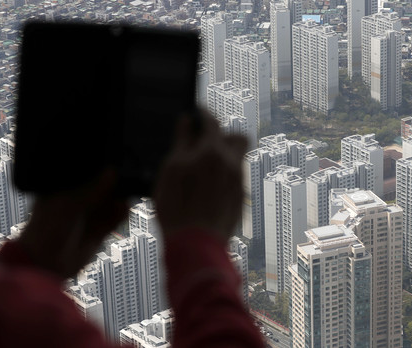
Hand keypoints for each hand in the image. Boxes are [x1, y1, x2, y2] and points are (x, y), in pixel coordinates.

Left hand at [17, 170, 127, 278]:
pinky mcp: (99, 229)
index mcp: (66, 187)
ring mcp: (90, 214)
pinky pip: (115, 218)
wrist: (45, 264)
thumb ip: (91, 190)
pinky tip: (124, 209)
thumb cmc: (47, 229)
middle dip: (115, 184)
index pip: (89, 173)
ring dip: (120, 199)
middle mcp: (79, 199)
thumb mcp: (69, 205)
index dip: (102, 168)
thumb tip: (112, 172)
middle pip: (104, 186)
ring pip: (112, 202)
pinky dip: (121, 214)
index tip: (115, 164)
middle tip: (126, 180)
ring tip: (123, 199)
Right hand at [153, 114, 246, 243]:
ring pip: (237, 159)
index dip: (204, 114)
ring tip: (203, 168)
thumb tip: (187, 122)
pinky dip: (223, 176)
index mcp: (213, 152)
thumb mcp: (171, 170)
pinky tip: (206, 188)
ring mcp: (239, 182)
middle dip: (224, 134)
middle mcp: (232, 164)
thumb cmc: (177, 207)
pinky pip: (234, 179)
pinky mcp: (240, 199)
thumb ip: (181, 142)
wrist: (196, 244)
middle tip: (205, 142)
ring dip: (223, 157)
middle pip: (238, 137)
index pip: (212, 122)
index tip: (197, 112)